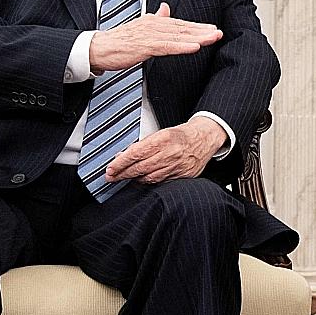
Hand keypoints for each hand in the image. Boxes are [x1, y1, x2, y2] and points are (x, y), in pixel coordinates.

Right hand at [89, 3, 221, 72]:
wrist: (98, 48)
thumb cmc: (118, 41)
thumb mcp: (140, 26)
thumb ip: (156, 18)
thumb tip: (165, 8)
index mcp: (154, 21)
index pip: (180, 24)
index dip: (197, 27)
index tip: (212, 29)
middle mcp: (153, 25)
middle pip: (183, 28)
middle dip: (203, 31)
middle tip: (219, 33)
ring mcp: (149, 35)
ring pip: (178, 36)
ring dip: (198, 37)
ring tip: (213, 38)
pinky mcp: (144, 46)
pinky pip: (167, 47)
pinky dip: (181, 46)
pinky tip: (194, 47)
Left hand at [105, 116, 226, 184]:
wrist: (205, 138)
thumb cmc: (182, 135)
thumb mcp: (162, 133)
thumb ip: (143, 145)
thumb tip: (123, 155)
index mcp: (164, 139)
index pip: (136, 153)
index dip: (120, 163)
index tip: (110, 168)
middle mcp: (171, 153)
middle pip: (141, 168)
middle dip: (123, 173)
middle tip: (111, 176)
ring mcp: (178, 166)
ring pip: (150, 177)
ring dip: (135, 179)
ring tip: (125, 178)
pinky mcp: (183, 175)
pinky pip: (161, 182)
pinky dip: (150, 181)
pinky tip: (142, 180)